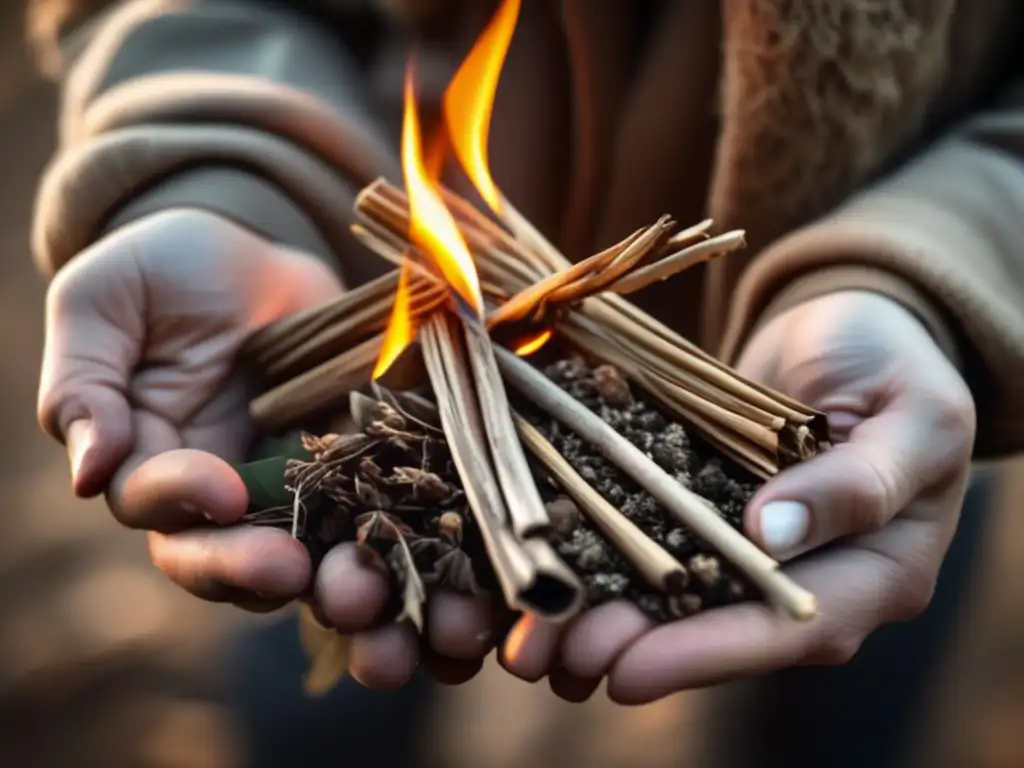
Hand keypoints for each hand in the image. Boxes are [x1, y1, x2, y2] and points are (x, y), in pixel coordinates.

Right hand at [39, 209, 342, 609]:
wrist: (252, 252)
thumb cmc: (163, 269)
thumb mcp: (103, 302)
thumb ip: (84, 383)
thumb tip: (89, 473)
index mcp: (144, 454)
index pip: (150, 503)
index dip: (179, 503)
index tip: (222, 490)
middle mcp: (210, 486)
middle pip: (217, 554)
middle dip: (247, 568)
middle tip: (286, 571)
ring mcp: (282, 481)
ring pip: (293, 549)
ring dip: (321, 573)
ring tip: (353, 580)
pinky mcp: (344, 462)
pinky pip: (360, 504)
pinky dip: (378, 525)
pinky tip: (402, 533)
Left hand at [495, 290, 974, 703]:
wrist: (850, 325)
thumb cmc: (898, 363)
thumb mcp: (913, 414)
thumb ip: (861, 481)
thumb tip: (773, 536)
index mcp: (877, 573)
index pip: (793, 630)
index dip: (711, 652)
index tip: (630, 670)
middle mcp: (809, 578)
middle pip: (718, 628)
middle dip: (632, 646)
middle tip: (553, 656)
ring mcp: (749, 549)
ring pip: (672, 597)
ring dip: (600, 616)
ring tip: (528, 636)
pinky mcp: (703, 512)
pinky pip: (651, 541)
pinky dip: (599, 557)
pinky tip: (542, 568)